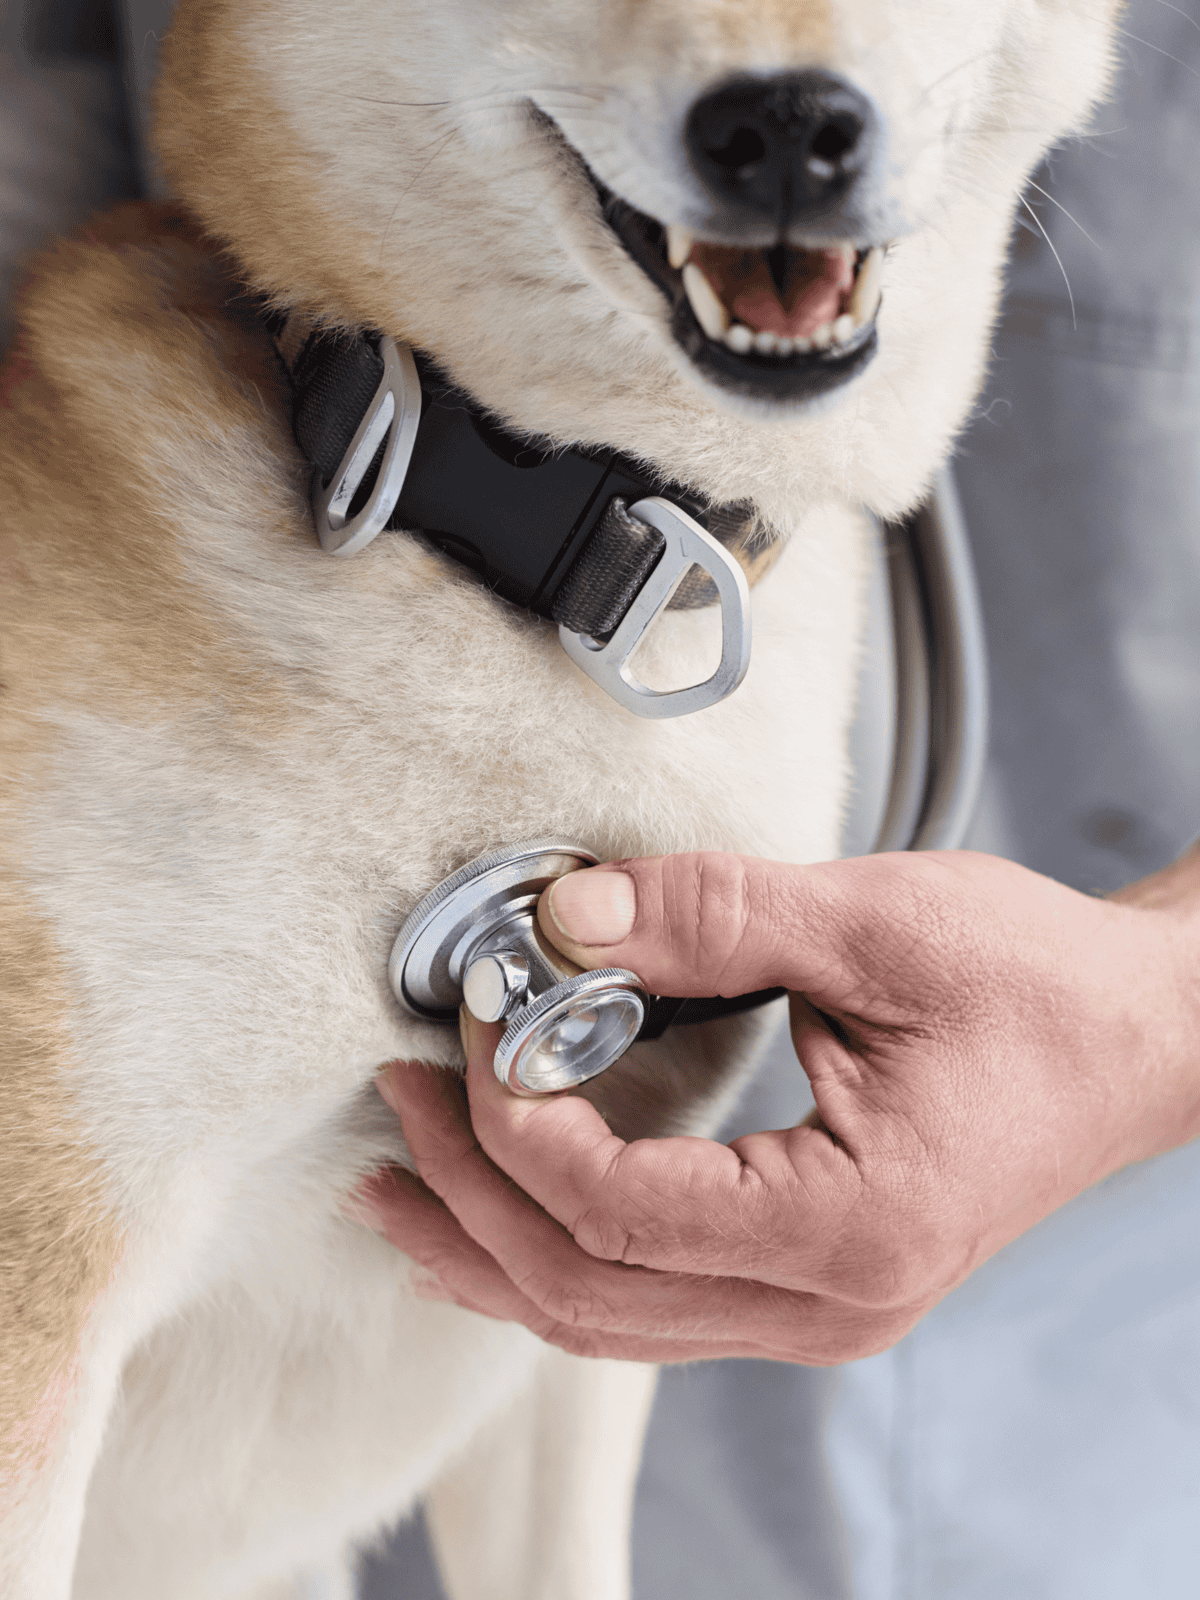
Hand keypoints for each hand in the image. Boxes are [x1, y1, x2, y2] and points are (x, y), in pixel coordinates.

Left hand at [362, 849, 1199, 1362]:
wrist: (1135, 1038)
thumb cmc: (1037, 985)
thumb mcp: (876, 923)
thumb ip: (712, 917)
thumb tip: (561, 919)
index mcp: (849, 1228)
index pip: (618, 1211)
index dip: (516, 1120)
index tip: (474, 1022)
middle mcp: (829, 1304)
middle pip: (586, 1293)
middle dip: (470, 1196)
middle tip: (397, 1101)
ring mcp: (818, 1312)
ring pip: (606, 1322)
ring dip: (491, 1248)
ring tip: (402, 1181)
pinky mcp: (808, 1283)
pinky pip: (649, 1304)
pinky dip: (556, 1259)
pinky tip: (503, 1212)